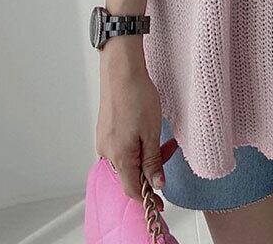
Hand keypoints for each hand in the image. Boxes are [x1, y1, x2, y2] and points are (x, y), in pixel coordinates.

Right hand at [96, 36, 166, 207]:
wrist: (121, 71)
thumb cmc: (137, 96)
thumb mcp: (152, 131)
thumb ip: (153, 161)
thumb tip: (156, 184)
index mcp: (119, 156)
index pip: (131, 190)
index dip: (147, 197)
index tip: (160, 201)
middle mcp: (107, 152)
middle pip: (129, 175)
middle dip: (150, 171)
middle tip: (168, 154)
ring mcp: (104, 140)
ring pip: (126, 160)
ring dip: (145, 156)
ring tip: (162, 140)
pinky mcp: (106, 130)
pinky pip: (121, 148)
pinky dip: (136, 146)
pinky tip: (147, 133)